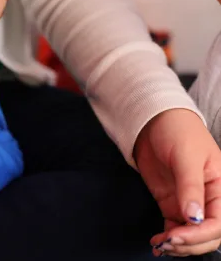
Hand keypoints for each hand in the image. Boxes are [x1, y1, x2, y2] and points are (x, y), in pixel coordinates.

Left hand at [135, 109, 220, 256]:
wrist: (153, 122)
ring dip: (179, 245)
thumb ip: (190, 187)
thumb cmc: (177, 131)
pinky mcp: (172, 203)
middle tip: (168, 243)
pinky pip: (175, 228)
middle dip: (190, 243)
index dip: (201, 234)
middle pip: (208, 234)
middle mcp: (208, 198)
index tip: (179, 235)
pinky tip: (158, 242)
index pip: (219, 222)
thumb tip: (194, 217)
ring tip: (160, 244)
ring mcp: (188, 202)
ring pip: (192, 234)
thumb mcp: (187, 156)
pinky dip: (168, 238)